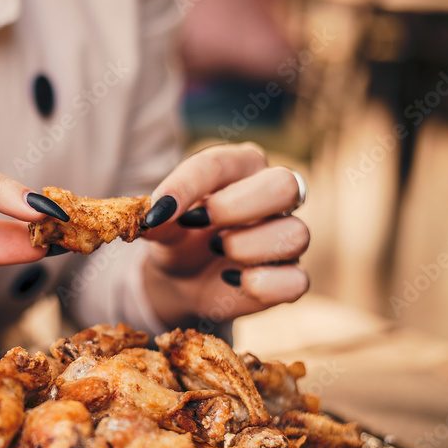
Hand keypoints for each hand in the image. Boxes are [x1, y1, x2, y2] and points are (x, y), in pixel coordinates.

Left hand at [140, 142, 309, 325]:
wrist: (183, 279)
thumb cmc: (179, 237)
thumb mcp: (161, 226)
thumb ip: (157, 219)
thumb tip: (150, 216)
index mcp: (240, 168)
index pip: (221, 163)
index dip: (187, 186)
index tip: (158, 211)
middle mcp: (272, 195)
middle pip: (285, 185)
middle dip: (236, 208)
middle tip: (199, 224)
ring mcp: (286, 235)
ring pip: (295, 234)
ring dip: (245, 247)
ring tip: (216, 250)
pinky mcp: (290, 275)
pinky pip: (296, 281)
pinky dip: (260, 284)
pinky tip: (230, 279)